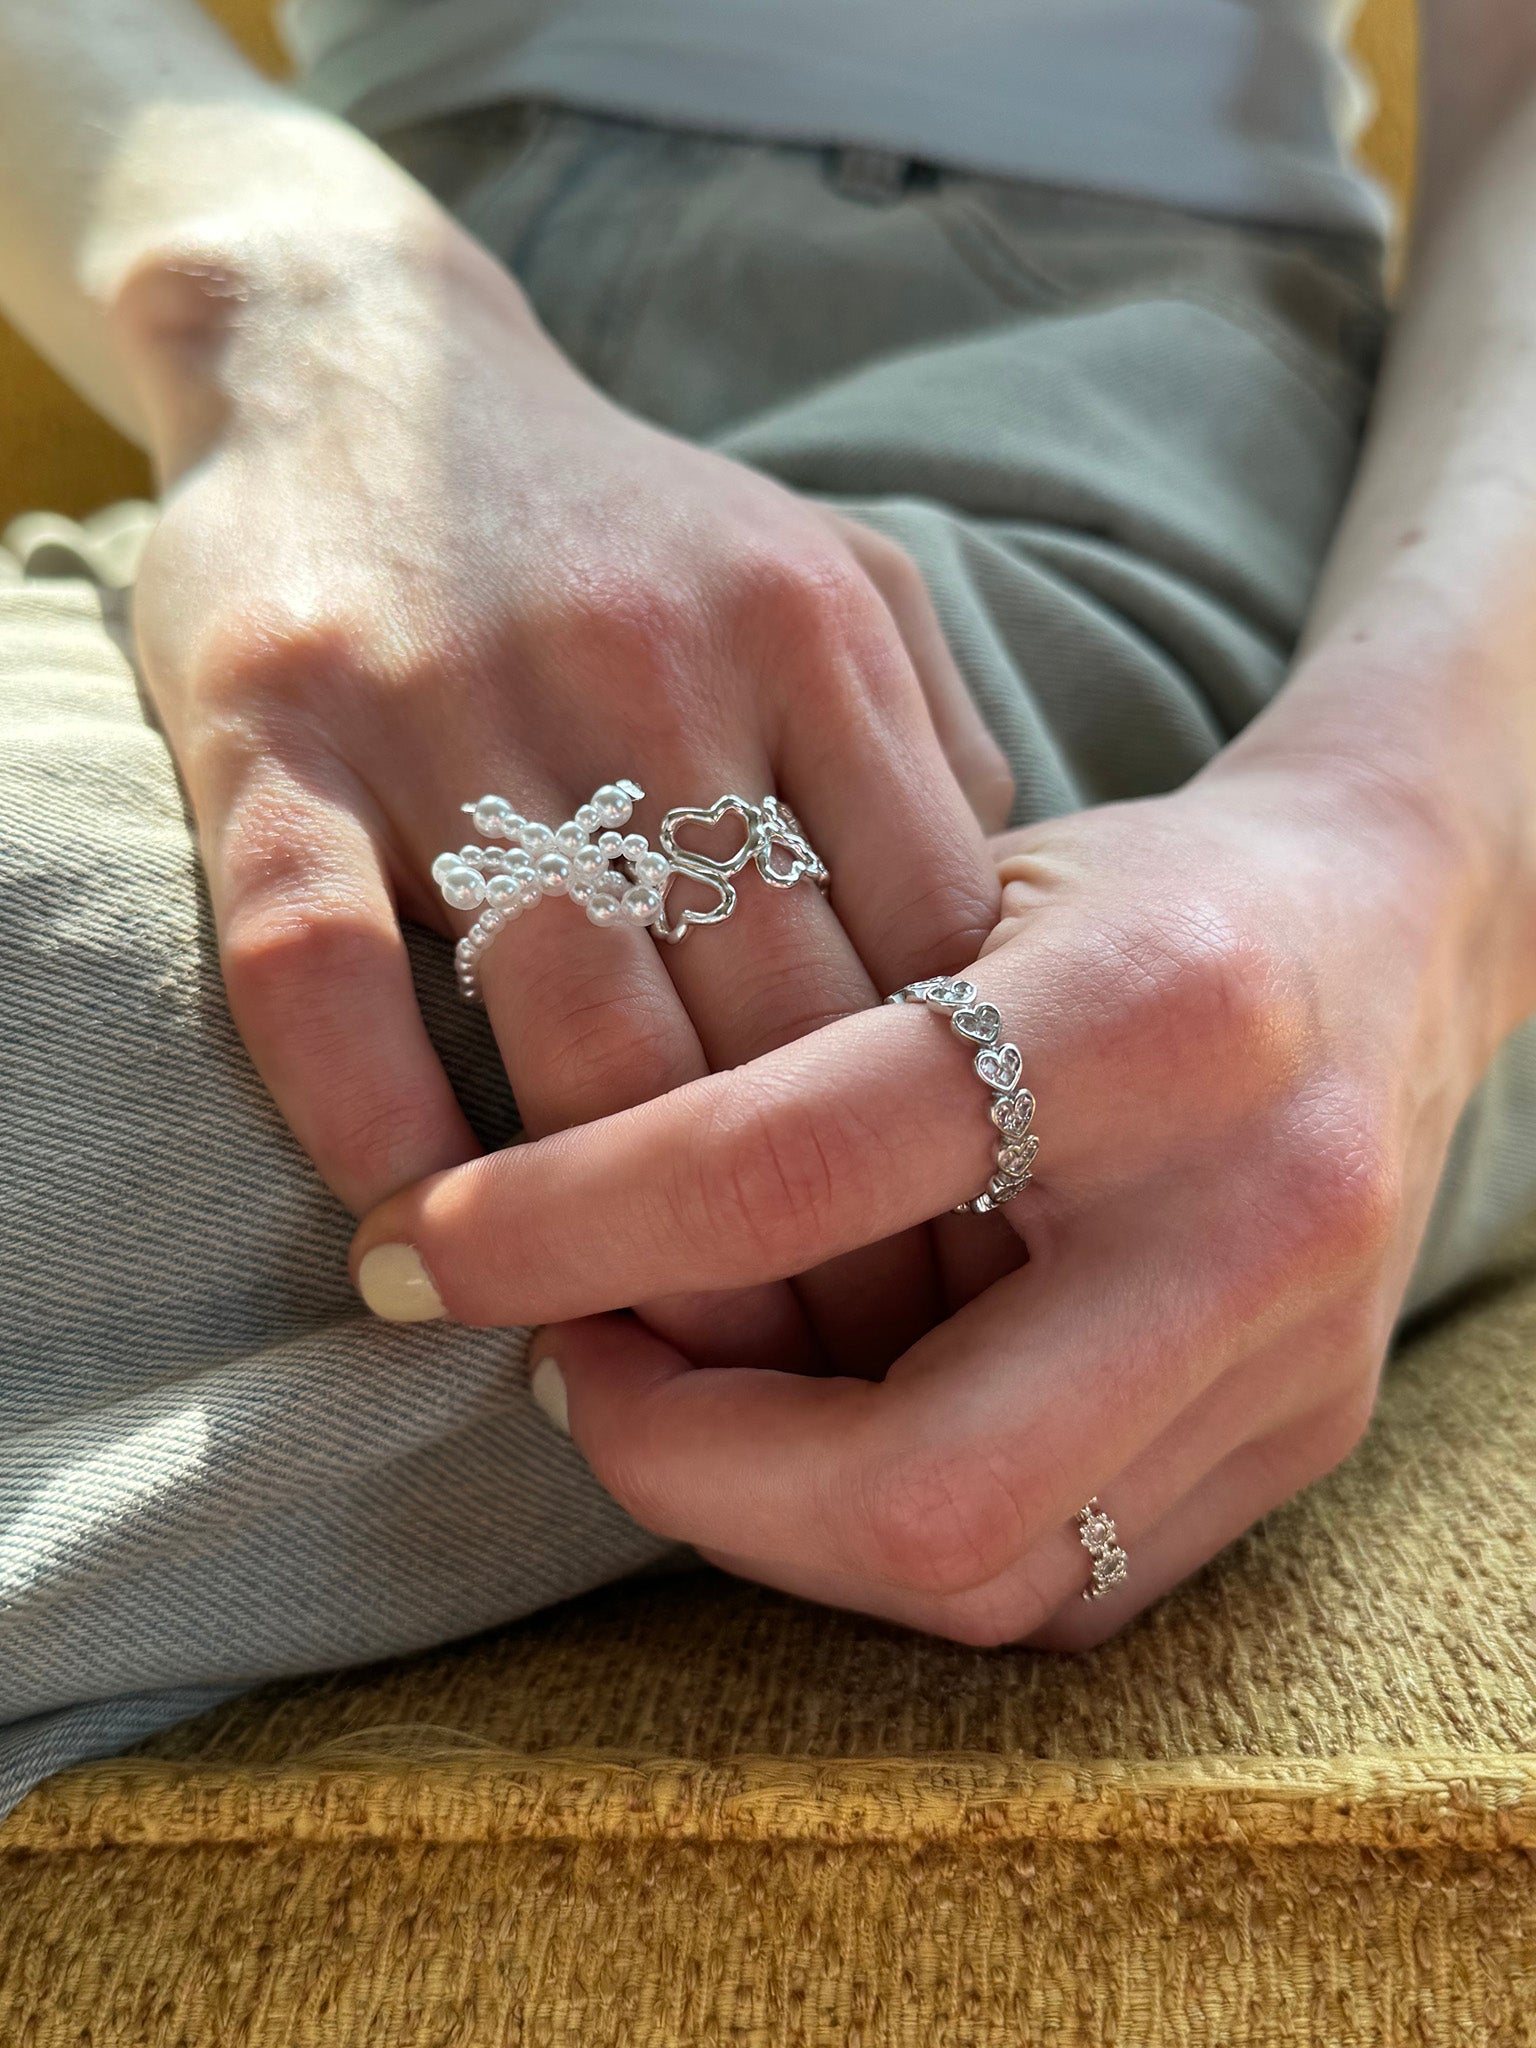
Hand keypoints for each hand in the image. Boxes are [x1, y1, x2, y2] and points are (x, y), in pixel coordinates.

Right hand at [116, 190, 1006, 1374]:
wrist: (358, 364)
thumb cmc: (624, 524)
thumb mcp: (828, 583)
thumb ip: (929, 752)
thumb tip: (1015, 956)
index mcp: (816, 638)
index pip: (923, 955)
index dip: (955, 1152)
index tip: (967, 1294)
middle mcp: (656, 665)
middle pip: (772, 1022)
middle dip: (816, 1240)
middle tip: (836, 1395)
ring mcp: (459, 698)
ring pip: (571, 1023)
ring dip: (616, 1230)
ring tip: (642, 1367)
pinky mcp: (278, 727)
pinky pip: (323, 963)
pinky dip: (372, 1116)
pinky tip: (419, 1238)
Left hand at [350, 759, 1489, 1642]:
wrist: (1397, 934)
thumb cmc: (1146, 887)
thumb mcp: (960, 877)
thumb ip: (787, 1032)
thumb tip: (533, 1195)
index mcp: (1156, 1012)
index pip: (806, 1161)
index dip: (576, 1224)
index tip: (431, 1248)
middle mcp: (1255, 1218)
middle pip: (921, 1487)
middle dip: (686, 1466)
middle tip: (569, 1365)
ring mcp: (1299, 1364)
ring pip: (987, 1577)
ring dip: (771, 1521)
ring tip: (669, 1397)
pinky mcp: (1302, 1444)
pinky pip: (1055, 1585)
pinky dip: (889, 1537)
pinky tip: (811, 1433)